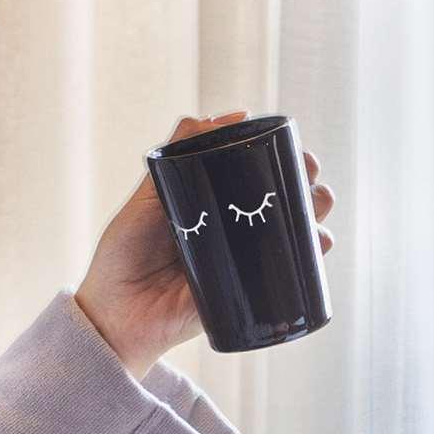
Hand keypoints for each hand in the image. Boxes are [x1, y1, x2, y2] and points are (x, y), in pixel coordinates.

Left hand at [75, 111, 335, 377]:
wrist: (116, 316)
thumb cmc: (124, 256)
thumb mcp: (146, 200)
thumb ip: (174, 158)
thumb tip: (218, 117)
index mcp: (213, 201)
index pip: (259, 173)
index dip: (284, 159)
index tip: (293, 149)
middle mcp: (236, 228)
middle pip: (288, 199)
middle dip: (308, 182)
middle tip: (307, 174)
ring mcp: (246, 261)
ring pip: (297, 232)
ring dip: (316, 213)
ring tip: (314, 204)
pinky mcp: (251, 294)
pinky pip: (291, 275)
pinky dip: (313, 257)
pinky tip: (318, 244)